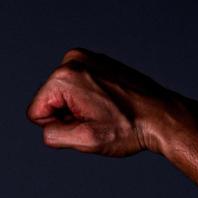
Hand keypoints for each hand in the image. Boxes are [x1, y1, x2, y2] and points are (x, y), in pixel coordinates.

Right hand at [25, 48, 172, 156]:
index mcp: (65, 77)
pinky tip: (110, 103)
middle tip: (98, 119)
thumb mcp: (85, 140)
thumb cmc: (128, 128)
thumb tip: (46, 126)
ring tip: (105, 112)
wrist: (162, 116)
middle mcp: (73, 60)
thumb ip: (53, 135)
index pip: (35, 112)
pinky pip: (78, 86)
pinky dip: (90, 98)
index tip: (86, 124)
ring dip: (79, 108)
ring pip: (63, 95)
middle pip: (49, 100)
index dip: (58, 126)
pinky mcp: (98, 60)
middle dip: (68, 115)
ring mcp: (87, 57)